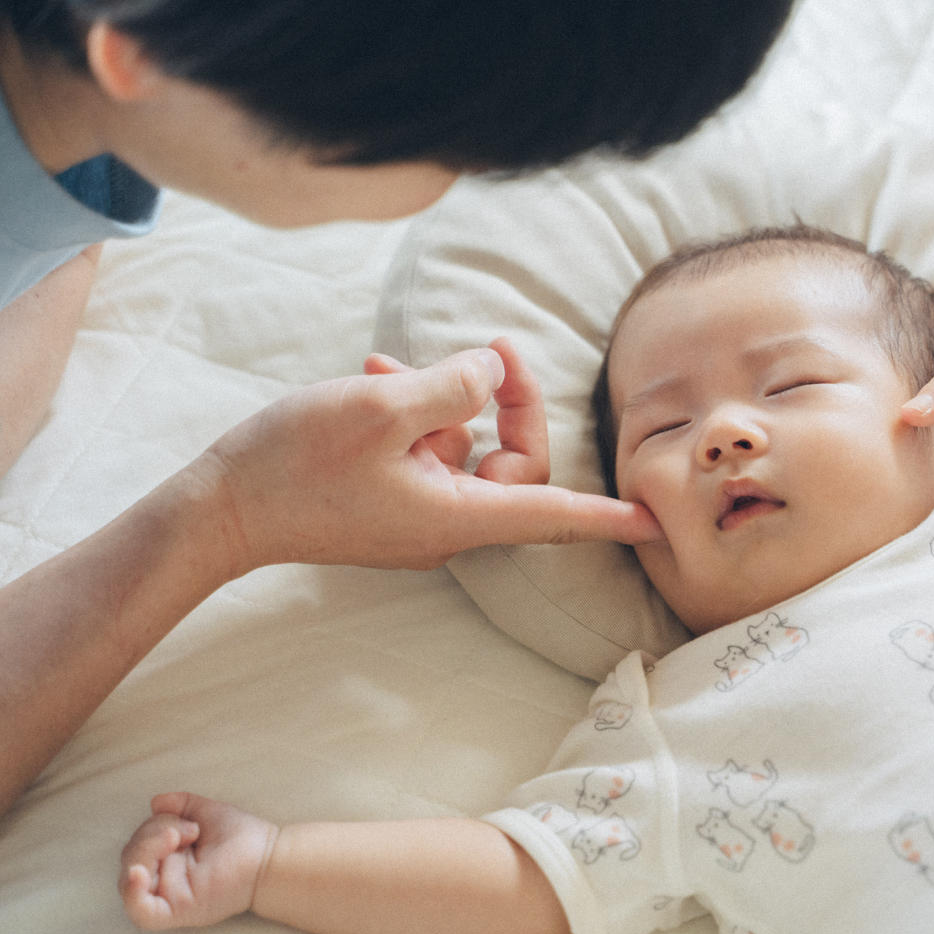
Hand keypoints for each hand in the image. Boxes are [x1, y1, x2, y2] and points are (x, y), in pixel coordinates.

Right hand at [119, 792, 277, 930]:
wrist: (270, 857)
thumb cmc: (243, 837)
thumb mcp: (207, 813)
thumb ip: (180, 805)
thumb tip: (155, 802)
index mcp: (168, 857)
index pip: (138, 844)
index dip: (152, 828)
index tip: (191, 824)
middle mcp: (164, 878)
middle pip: (131, 859)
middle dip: (149, 836)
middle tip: (187, 830)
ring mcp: (169, 895)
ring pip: (129, 882)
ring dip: (144, 853)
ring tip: (175, 838)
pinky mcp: (177, 911)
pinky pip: (142, 912)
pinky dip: (132, 893)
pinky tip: (139, 873)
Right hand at [188, 336, 661, 575]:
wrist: (216, 510)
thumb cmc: (295, 464)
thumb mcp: (383, 409)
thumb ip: (452, 387)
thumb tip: (490, 375)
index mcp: (458, 514)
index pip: (556, 512)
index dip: (609, 516)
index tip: (656, 524)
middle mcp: (446, 521)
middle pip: (515, 461)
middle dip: (509, 400)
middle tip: (491, 348)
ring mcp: (415, 512)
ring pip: (464, 447)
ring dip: (445, 396)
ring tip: (396, 364)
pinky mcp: (386, 499)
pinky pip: (424, 450)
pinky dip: (413, 411)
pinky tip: (379, 373)